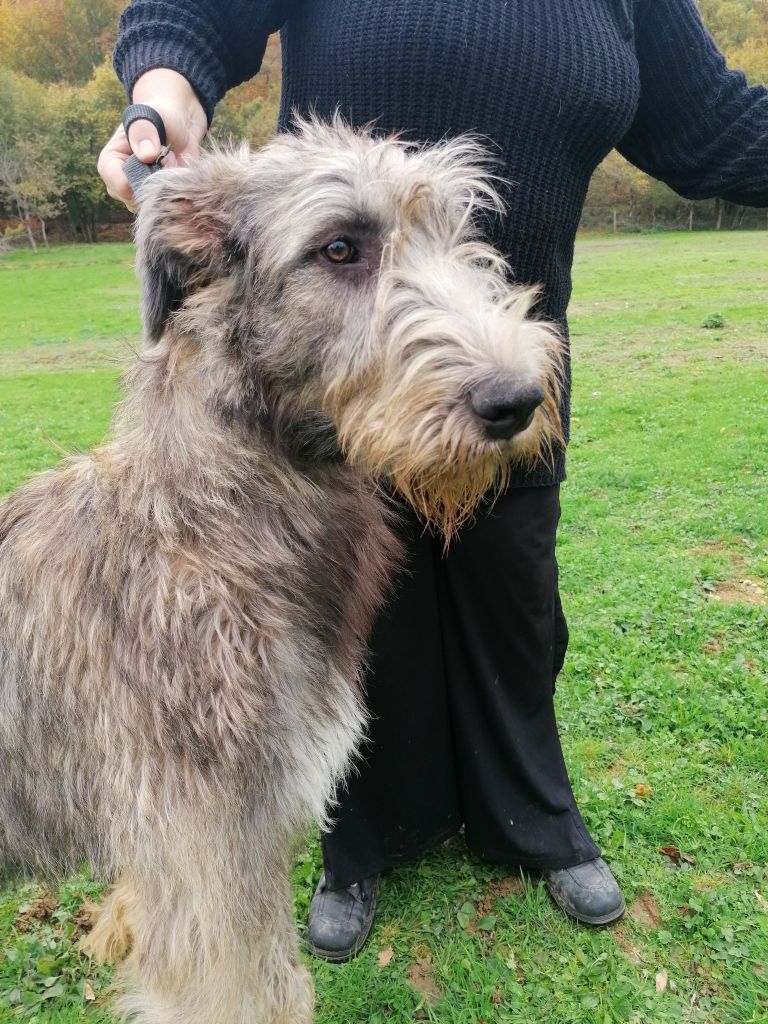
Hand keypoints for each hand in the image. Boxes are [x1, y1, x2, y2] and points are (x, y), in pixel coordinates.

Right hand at [97, 68, 207, 207]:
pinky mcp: (159, 200)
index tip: (157, 163)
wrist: (180, 125)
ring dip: (168, 190)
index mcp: (110, 163)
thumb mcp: (151, 117)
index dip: (138, 180)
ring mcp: (140, 194)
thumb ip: (145, 132)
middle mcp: (122, 183)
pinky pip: (168, 209)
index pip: (117, 185)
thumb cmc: (160, 116)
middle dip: (156, 186)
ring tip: (174, 165)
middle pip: (135, 201)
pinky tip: (181, 175)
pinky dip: (178, 195)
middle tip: (169, 161)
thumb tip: (147, 154)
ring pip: (152, 208)